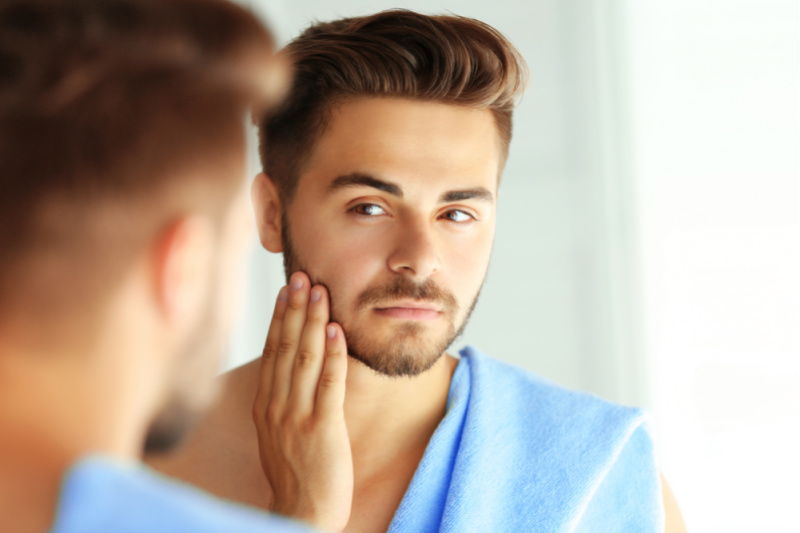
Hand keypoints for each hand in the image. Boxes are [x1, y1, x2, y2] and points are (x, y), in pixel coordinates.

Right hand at [252, 271, 352, 531]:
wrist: (302, 512)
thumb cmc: (294, 472)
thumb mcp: (276, 430)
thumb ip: (281, 397)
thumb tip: (290, 363)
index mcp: (264, 404)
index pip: (272, 350)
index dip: (280, 317)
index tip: (286, 288)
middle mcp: (275, 405)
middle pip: (286, 347)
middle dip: (295, 308)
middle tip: (302, 276)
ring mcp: (296, 416)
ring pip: (305, 358)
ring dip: (314, 322)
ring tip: (320, 291)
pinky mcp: (321, 428)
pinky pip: (329, 384)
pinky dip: (334, 354)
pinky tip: (338, 330)